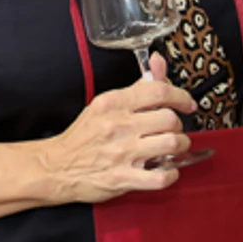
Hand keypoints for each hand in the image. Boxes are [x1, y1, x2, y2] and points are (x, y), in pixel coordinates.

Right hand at [32, 52, 196, 203]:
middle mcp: (119, 126)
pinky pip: (161, 177)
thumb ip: (137, 87)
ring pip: (172, 144)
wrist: (55, 167)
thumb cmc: (83, 137)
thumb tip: (157, 63)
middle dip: (178, 125)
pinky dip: (171, 174)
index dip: (181, 96)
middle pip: (170, 119)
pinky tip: (165, 169)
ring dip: (179, 146)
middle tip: (171, 129)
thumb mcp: (105, 104)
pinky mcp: (122, 178)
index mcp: (114, 104)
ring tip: (171, 147)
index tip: (187, 103)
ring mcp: (121, 153)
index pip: (159, 91)